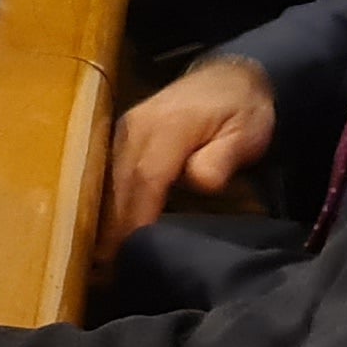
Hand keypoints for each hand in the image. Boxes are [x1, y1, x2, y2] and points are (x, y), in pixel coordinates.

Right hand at [102, 55, 278, 256]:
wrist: (229, 76)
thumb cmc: (243, 111)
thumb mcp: (248, 131)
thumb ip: (223, 157)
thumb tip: (199, 181)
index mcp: (166, 126)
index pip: (146, 178)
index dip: (136, 217)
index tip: (131, 253)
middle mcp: (135, 127)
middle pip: (118, 184)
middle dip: (112, 228)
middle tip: (106, 270)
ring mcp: (123, 130)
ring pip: (106, 181)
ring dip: (102, 218)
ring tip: (98, 259)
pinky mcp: (120, 137)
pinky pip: (106, 174)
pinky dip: (103, 203)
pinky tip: (101, 229)